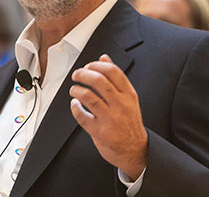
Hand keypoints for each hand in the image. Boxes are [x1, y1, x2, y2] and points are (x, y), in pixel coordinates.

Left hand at [69, 54, 147, 178]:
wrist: (135, 150)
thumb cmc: (129, 122)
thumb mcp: (128, 98)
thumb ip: (116, 78)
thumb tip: (104, 57)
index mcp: (129, 95)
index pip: (113, 72)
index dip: (96, 65)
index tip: (87, 66)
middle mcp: (121, 105)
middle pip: (99, 81)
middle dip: (83, 74)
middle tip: (76, 75)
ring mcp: (110, 119)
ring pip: (88, 96)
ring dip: (76, 90)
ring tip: (74, 90)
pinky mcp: (100, 132)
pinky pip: (81, 115)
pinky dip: (74, 108)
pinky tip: (74, 105)